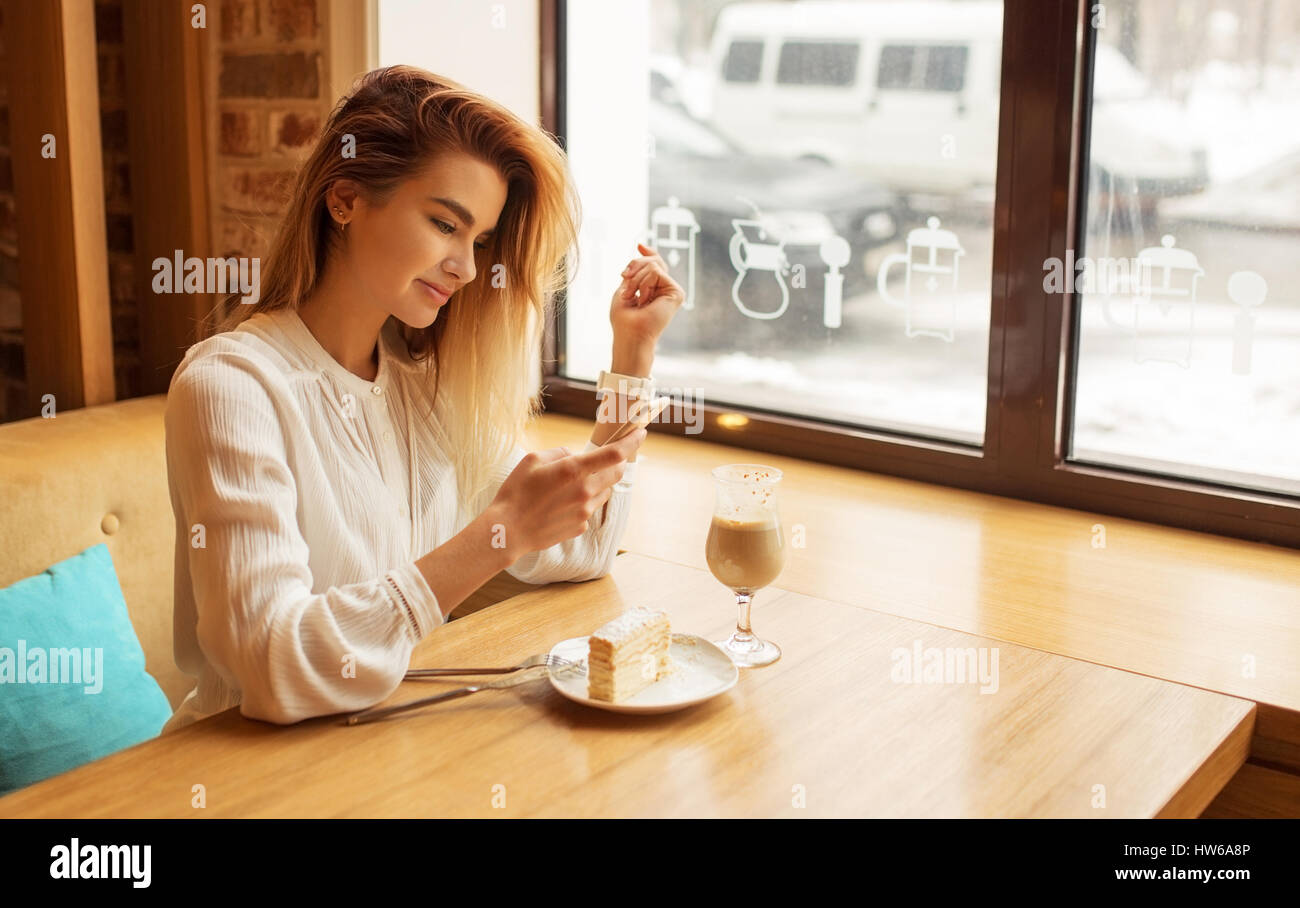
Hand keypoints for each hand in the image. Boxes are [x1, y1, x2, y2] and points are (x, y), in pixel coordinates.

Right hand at [487, 428, 647, 556]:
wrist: (508, 531)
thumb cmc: (515, 493)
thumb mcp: (532, 460)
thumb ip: (559, 453)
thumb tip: (574, 456)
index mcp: (573, 470)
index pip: (615, 453)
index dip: (632, 441)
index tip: (641, 433)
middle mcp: (584, 491)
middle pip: (617, 473)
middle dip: (617, 462)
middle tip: (608, 458)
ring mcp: (584, 511)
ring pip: (605, 491)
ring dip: (599, 482)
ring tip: (572, 484)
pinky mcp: (580, 526)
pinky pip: (590, 508)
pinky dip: (584, 501)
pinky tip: (561, 504)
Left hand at [610, 242, 684, 348]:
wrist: (630, 333)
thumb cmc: (624, 317)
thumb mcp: (627, 285)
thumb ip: (637, 268)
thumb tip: (642, 245)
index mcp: (654, 288)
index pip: (655, 263)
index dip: (648, 253)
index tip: (639, 246)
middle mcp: (665, 289)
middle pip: (654, 260)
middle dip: (635, 266)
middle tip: (626, 284)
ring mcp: (672, 290)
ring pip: (654, 265)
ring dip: (636, 279)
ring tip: (634, 297)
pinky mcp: (677, 293)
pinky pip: (656, 272)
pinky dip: (644, 283)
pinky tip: (644, 300)